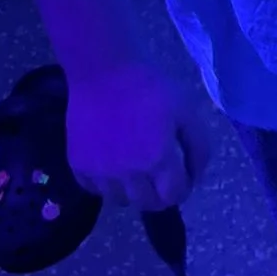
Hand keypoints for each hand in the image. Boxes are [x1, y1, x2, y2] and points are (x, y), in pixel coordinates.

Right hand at [66, 60, 211, 210]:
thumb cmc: (149, 87)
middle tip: (161, 177)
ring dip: (132, 192)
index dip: (183, 189)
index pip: (173, 196)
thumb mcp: (186, 111)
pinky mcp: (78, 165)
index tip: (182, 177)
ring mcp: (99, 172)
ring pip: (120, 201)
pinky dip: (106, 185)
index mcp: (157, 160)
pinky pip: (94, 190)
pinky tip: (113, 165)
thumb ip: (198, 147)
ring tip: (136, 170)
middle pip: (147, 204)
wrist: (103, 71)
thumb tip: (195, 175)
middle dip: (160, 194)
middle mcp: (128, 174)